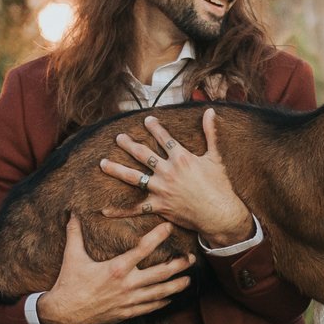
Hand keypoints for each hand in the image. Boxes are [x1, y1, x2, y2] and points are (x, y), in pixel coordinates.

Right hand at [37, 217, 191, 323]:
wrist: (65, 314)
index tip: (169, 227)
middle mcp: (127, 284)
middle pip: (160, 273)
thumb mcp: (71, 257)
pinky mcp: (127, 313)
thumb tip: (71, 213)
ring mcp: (129, 300)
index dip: (158, 236)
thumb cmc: (69, 283)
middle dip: (178, 265)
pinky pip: (150, 307)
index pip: (143, 249)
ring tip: (188, 279)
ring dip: (176, 285)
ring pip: (160, 292)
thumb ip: (74, 234)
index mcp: (116, 268)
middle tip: (191, 258)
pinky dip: (162, 302)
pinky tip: (170, 298)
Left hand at [100, 111, 252, 246]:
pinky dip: (120, 211)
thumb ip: (210, 132)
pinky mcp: (160, 206)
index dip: (154, 127)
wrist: (220, 213)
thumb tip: (211, 111)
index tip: (146, 120)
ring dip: (116, 169)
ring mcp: (162, 189)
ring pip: (134, 177)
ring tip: (102, 163)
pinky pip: (136, 208)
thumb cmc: (220, 185)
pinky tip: (105, 210)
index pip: (164, 138)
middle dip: (128, 145)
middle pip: (143, 154)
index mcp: (181, 157)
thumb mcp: (215, 156)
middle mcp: (168, 171)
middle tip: (117, 138)